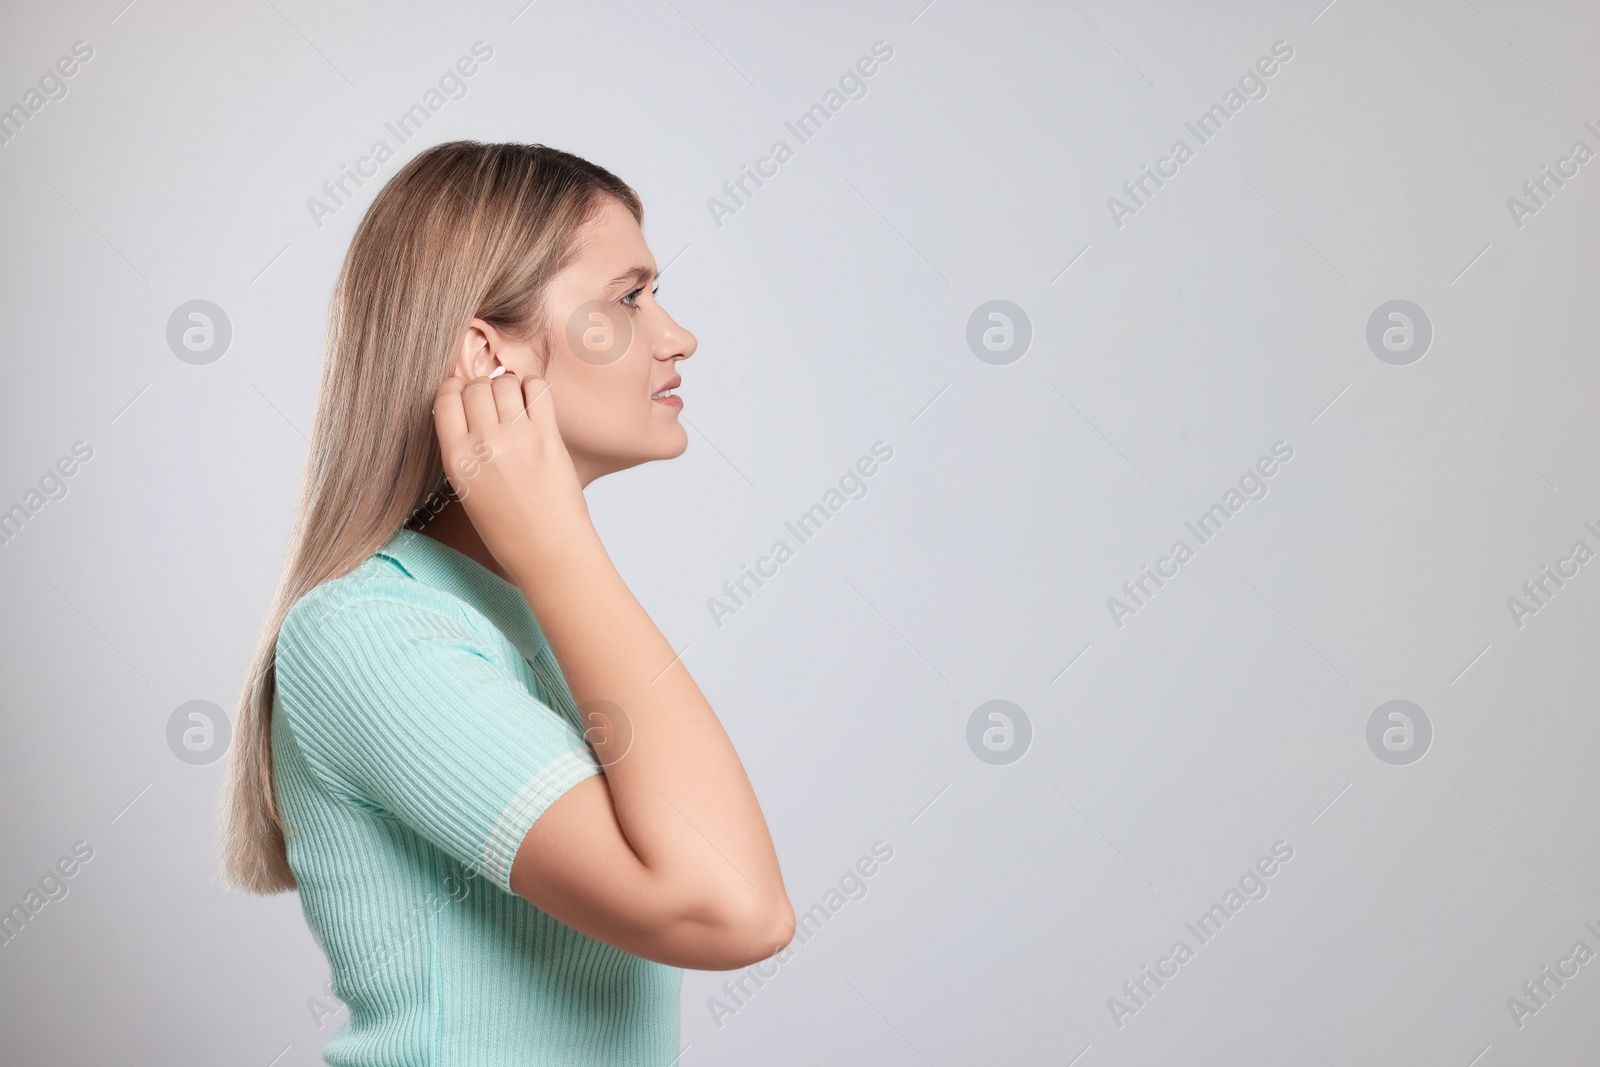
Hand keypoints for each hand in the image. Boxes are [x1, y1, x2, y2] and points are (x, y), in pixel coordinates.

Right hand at [432, 372, 591, 578]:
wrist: (548, 550)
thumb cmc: (509, 528)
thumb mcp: (467, 489)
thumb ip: (464, 449)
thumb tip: (468, 409)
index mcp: (456, 459)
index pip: (445, 399)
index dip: (455, 390)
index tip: (464, 395)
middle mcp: (483, 444)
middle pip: (475, 386)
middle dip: (482, 388)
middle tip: (493, 403)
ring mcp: (516, 437)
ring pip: (504, 382)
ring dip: (508, 386)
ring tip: (515, 403)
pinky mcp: (547, 436)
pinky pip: (537, 388)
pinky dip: (533, 387)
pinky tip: (533, 403)